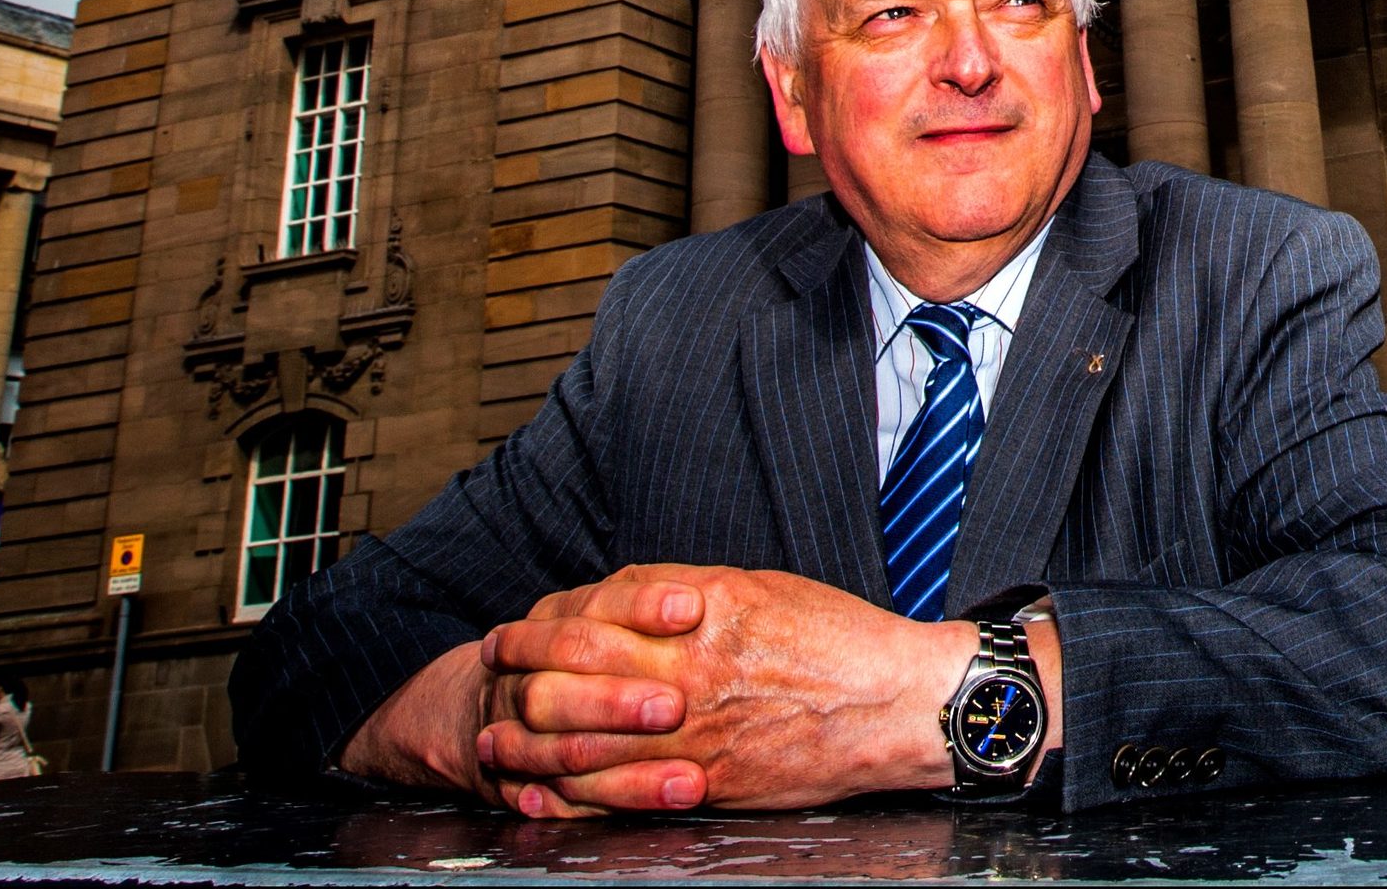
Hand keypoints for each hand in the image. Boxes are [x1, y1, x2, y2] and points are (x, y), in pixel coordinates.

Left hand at [473, 565, 991, 813]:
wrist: (897, 704)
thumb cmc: (838, 639)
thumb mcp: (760, 589)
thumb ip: (688, 594)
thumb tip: (628, 599)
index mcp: (703, 613)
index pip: (596, 614)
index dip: (542, 624)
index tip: (514, 629)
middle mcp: (690, 671)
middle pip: (576, 677)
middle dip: (519, 678)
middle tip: (488, 676)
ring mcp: (695, 733)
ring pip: (588, 744)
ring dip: (531, 745)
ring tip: (495, 742)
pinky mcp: (709, 783)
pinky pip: (625, 795)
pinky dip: (576, 797)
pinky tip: (548, 794)